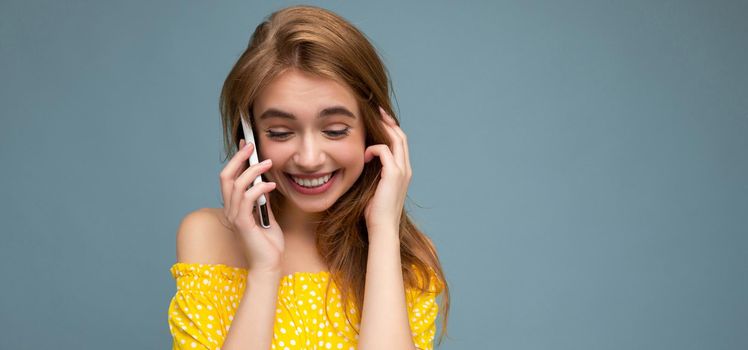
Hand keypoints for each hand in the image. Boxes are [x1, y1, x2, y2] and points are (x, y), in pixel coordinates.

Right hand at [219, 139, 283, 274]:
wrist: (269, 265)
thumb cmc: (268, 244)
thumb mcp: (266, 216)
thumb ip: (262, 201)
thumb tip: (264, 183)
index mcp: (234, 208)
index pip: (229, 179)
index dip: (236, 160)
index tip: (245, 145)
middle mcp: (230, 211)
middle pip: (226, 177)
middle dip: (238, 158)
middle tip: (251, 146)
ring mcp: (234, 217)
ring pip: (237, 185)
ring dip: (253, 171)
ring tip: (268, 163)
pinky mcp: (243, 224)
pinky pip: (247, 199)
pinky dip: (259, 188)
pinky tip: (271, 185)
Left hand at [363, 107, 412, 234]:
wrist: (381, 228)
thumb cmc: (374, 212)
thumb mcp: (373, 187)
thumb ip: (371, 172)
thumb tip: (360, 160)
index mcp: (402, 171)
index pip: (400, 143)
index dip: (391, 129)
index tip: (379, 119)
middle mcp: (406, 168)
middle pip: (401, 136)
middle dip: (389, 121)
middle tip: (376, 110)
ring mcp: (402, 171)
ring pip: (397, 140)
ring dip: (384, 128)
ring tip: (372, 119)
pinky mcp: (394, 174)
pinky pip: (385, 151)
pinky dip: (374, 148)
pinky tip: (364, 154)